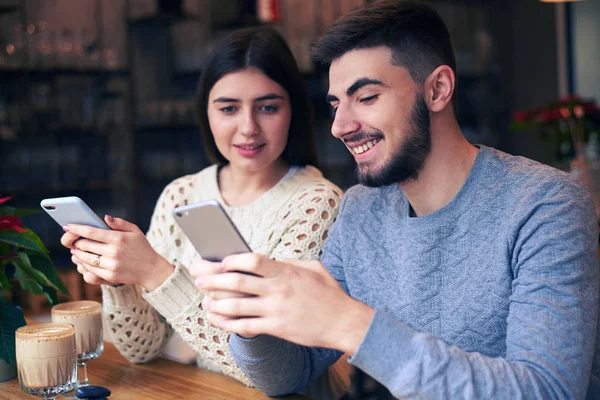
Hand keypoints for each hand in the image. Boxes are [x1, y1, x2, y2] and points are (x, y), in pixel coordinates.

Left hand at [64, 215, 173, 290]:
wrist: (151, 269)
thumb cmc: (142, 248)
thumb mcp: (135, 231)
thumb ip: (120, 223)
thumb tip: (105, 217)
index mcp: (118, 238)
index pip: (92, 232)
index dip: (77, 228)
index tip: (67, 226)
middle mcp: (114, 252)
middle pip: (85, 245)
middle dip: (76, 241)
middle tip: (73, 240)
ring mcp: (111, 265)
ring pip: (85, 258)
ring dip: (77, 253)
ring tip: (76, 250)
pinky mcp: (110, 276)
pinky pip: (90, 270)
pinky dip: (84, 264)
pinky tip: (84, 260)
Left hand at [194, 253, 374, 354]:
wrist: (343, 322)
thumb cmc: (329, 293)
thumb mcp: (313, 268)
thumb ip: (289, 262)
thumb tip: (271, 259)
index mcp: (285, 271)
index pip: (251, 260)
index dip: (232, 260)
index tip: (221, 262)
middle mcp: (278, 289)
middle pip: (236, 282)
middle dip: (213, 280)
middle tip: (200, 280)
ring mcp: (276, 310)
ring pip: (236, 306)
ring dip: (215, 304)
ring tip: (205, 303)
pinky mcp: (276, 328)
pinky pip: (245, 326)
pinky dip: (228, 324)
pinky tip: (219, 321)